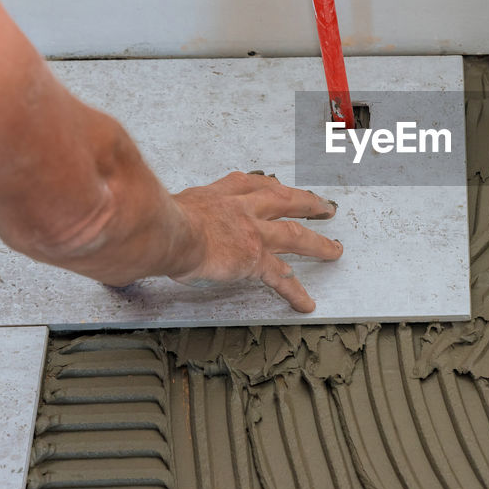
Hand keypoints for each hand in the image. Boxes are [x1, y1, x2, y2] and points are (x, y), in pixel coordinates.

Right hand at [167, 171, 341, 311]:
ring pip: (295, 237)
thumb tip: (154, 212)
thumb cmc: (158, 218)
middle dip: (308, 203)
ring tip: (334, 250)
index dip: (268, 187)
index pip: (252, 185)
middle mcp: (243, 208)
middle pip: (286, 201)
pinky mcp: (255, 258)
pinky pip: (281, 278)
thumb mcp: (168, 202)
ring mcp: (253, 232)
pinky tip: (306, 303)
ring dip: (318, 244)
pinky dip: (295, 292)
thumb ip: (173, 209)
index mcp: (221, 194)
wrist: (167, 230)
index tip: (278, 187)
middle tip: (324, 208)